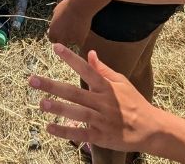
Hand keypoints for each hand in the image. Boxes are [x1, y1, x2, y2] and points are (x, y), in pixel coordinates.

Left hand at [30, 43, 162, 153]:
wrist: (151, 129)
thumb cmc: (134, 103)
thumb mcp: (121, 83)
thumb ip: (103, 69)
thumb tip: (90, 53)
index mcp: (106, 87)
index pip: (86, 69)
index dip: (71, 58)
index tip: (56, 47)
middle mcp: (103, 102)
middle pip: (75, 92)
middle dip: (53, 86)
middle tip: (33, 80)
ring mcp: (101, 120)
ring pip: (77, 113)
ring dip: (58, 108)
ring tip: (41, 103)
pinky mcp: (101, 136)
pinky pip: (80, 134)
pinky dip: (64, 132)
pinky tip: (49, 128)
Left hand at [47, 0, 94, 45]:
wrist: (80, 6)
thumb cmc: (68, 5)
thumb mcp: (56, 11)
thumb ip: (55, 19)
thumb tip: (55, 21)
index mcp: (52, 31)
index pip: (52, 39)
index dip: (57, 36)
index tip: (61, 33)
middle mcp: (60, 38)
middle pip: (61, 44)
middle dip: (64, 40)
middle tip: (69, 35)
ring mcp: (70, 40)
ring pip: (71, 44)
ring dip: (73, 39)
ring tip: (77, 30)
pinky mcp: (79, 40)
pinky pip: (79, 43)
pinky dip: (81, 39)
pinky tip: (82, 32)